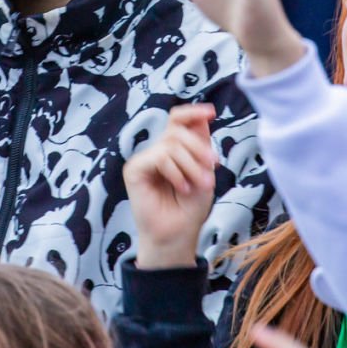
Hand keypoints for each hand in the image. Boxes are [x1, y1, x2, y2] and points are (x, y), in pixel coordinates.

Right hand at [123, 103, 215, 269]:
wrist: (178, 235)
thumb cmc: (190, 208)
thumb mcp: (204, 172)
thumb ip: (201, 144)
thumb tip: (204, 116)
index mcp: (173, 149)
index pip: (177, 120)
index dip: (193, 112)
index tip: (211, 112)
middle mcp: (157, 151)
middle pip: (177, 130)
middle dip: (199, 148)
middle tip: (212, 167)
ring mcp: (144, 160)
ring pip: (171, 144)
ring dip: (191, 165)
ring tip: (199, 185)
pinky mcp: (134, 170)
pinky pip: (159, 157)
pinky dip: (175, 172)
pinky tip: (182, 187)